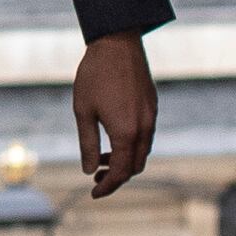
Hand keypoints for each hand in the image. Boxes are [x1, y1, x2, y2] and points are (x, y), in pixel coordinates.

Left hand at [70, 31, 157, 194]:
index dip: (108, 186)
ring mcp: (151, 116)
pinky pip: (146, 135)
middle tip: (95, 175)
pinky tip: (114, 136)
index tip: (93, 192)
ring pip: (143, 151)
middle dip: (117, 176)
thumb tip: (88, 170)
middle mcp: (144, 128)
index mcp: (126, 133)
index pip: (121, 172)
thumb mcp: (83, 111)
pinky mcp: (152, 105)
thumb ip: (88, 144)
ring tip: (103, 156)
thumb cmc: (95, 75)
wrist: (117, 42)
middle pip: (136, 166)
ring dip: (126, 160)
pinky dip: (132, 145)